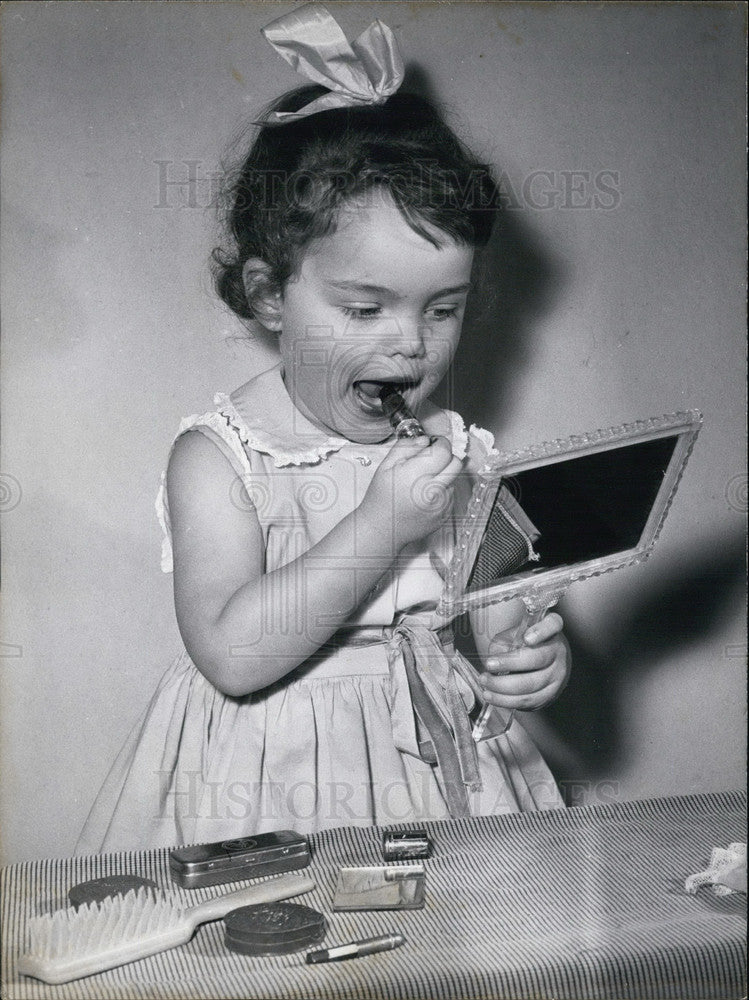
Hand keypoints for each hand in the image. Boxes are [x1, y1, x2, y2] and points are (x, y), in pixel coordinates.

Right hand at [360, 435, 461, 549]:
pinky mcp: (445, 515)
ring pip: (454, 478)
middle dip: (445, 456)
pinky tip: (424, 495)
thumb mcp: (386, 466)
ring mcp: (441, 505)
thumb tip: (425, 440)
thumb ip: (406, 447)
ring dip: (443, 475)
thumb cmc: (381, 498)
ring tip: (423, 482)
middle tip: (432, 459)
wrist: (382, 529)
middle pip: (456, 463)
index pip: (443, 451)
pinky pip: (451, 494)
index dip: (440, 443)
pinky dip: (442, 490)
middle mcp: (431, 492)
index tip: (434, 443)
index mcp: (415, 476)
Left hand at [480, 612, 569, 711]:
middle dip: (509, 663)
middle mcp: (558, 652)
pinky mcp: (550, 695)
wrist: (546, 667)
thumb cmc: (526, 647)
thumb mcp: (514, 636)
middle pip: (537, 659)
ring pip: (531, 684)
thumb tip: (494, 656)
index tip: (526, 638)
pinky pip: (527, 701)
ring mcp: (557, 675)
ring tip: (485, 682)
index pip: (552, 624)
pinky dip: (506, 700)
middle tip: (489, 665)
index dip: (541, 631)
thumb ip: (503, 642)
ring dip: (503, 686)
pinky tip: (492, 695)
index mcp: (551, 631)